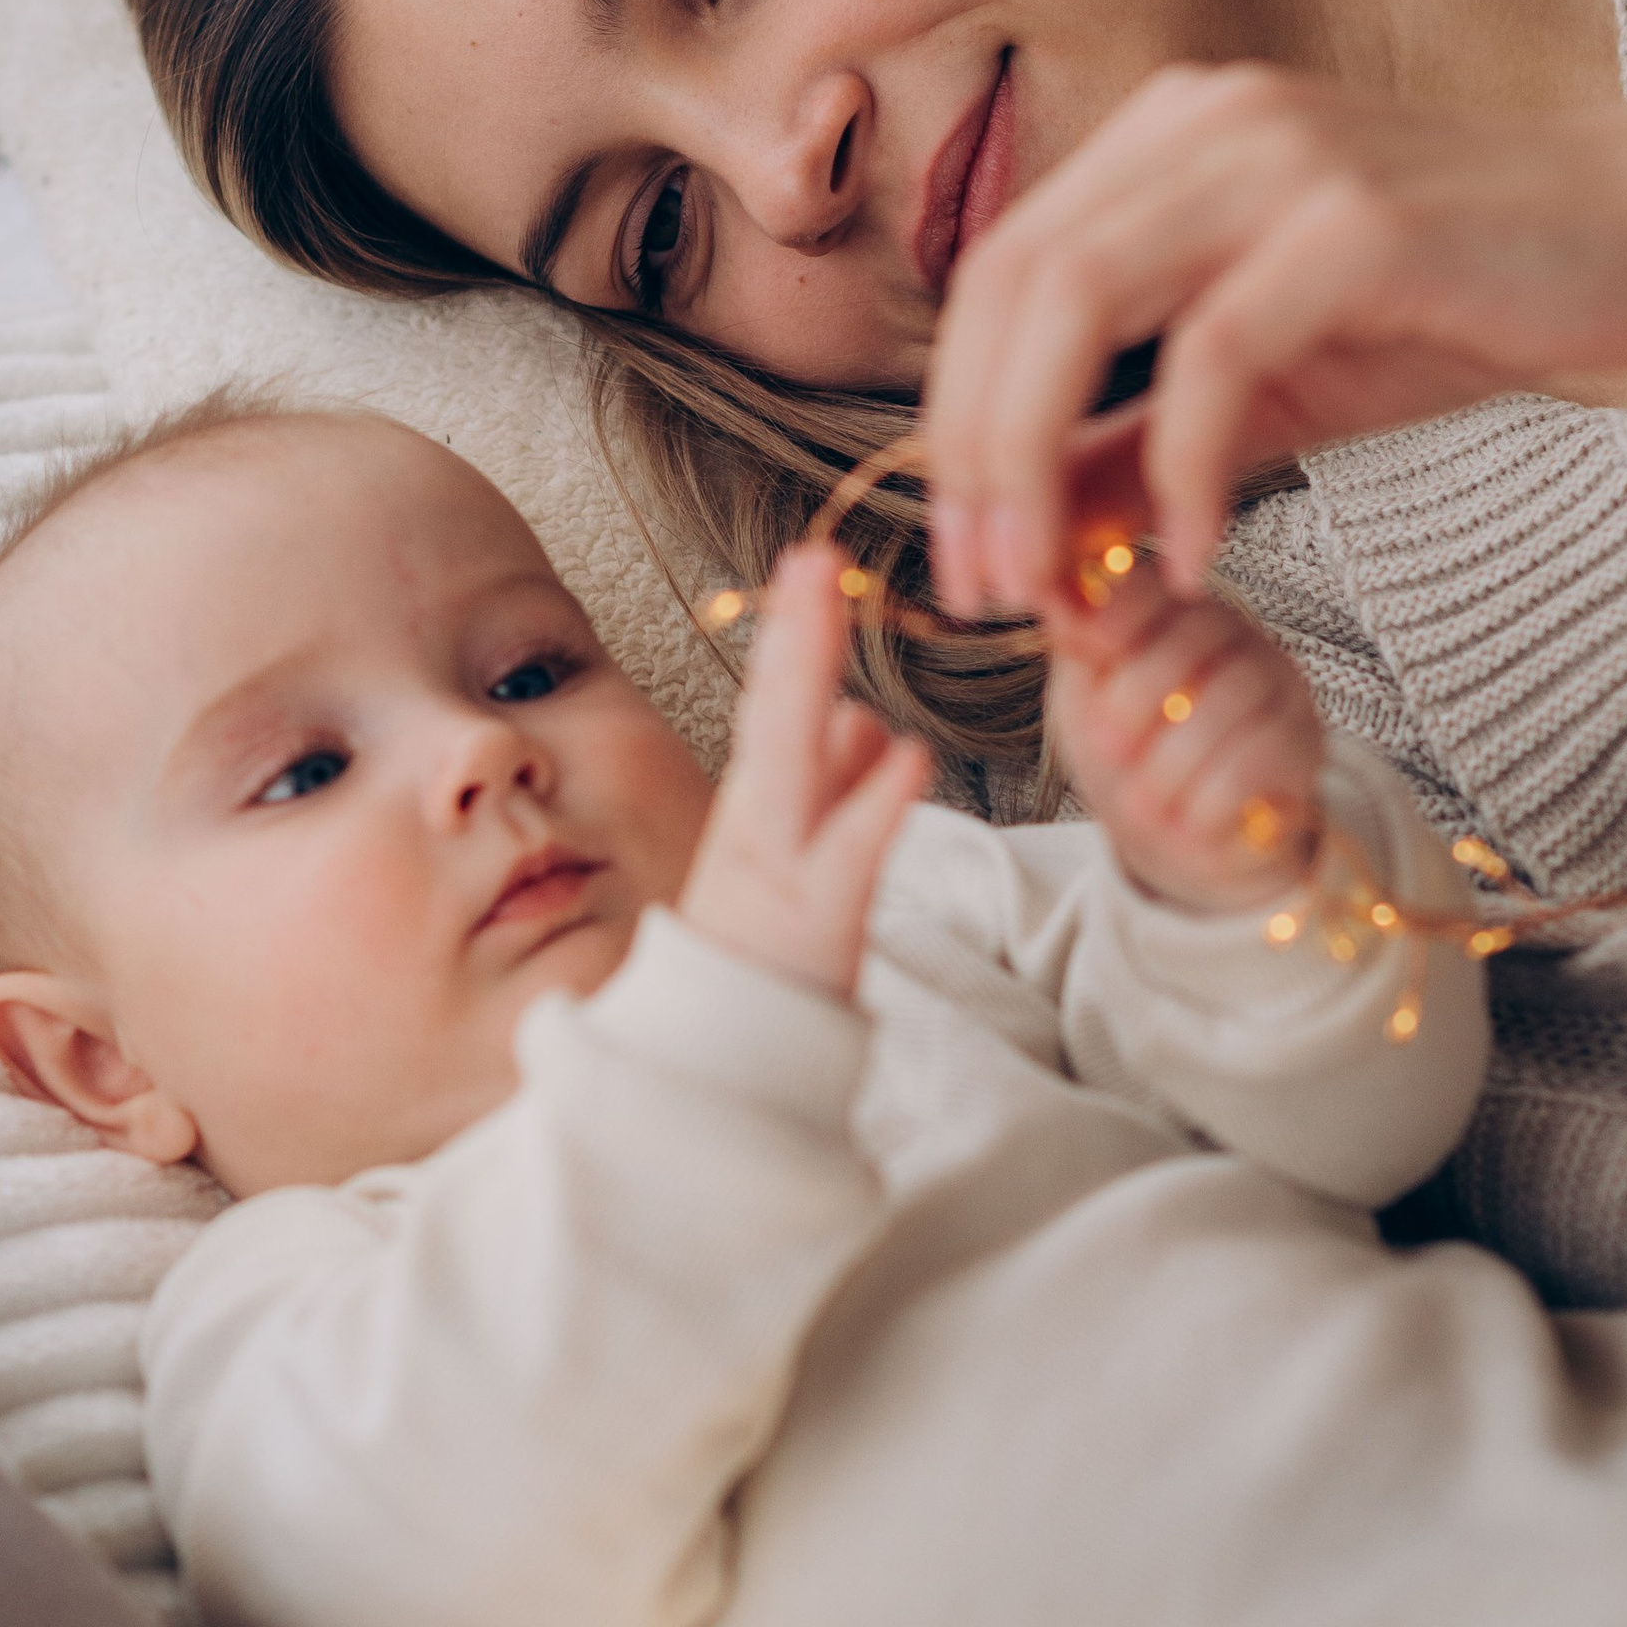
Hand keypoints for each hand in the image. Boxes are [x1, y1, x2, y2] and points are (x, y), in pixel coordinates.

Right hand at [679, 549, 931, 1001]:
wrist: (717, 1069)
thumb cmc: (764, 959)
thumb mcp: (790, 859)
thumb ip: (827, 788)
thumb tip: (860, 720)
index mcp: (757, 810)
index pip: (773, 704)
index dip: (793, 634)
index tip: (812, 562)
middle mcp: (759, 827)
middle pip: (773, 713)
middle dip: (795, 634)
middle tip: (812, 557)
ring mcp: (781, 869)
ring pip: (791, 763)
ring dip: (809, 682)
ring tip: (829, 607)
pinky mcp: (815, 921)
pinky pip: (850, 855)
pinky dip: (876, 804)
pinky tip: (908, 756)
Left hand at [925, 59, 1626, 610]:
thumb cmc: (1470, 295)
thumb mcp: (1279, 381)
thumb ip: (1150, 437)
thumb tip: (1038, 530)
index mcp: (1169, 138)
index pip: (1002, 272)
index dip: (956, 415)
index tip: (967, 552)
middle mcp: (1205, 122)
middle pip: (1013, 283)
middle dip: (973, 450)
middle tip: (987, 586)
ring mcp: (1280, 158)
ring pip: (1080, 299)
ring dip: (1039, 460)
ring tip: (1056, 584)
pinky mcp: (1358, 220)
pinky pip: (1217, 351)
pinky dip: (1185, 467)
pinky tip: (1198, 556)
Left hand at [1043, 555, 1324, 914]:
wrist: (1182, 835)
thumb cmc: (1131, 757)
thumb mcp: (1089, 704)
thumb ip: (1079, 653)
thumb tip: (1058, 600)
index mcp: (1172, 614)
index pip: (1155, 584)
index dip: (1121, 609)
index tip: (1089, 650)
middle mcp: (1232, 636)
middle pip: (1197, 634)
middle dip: (1140, 694)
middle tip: (1109, 748)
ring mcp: (1275, 683)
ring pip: (1231, 696)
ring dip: (1174, 760)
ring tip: (1142, 803)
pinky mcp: (1303, 738)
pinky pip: (1262, 753)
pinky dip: (1212, 795)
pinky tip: (1187, 821)